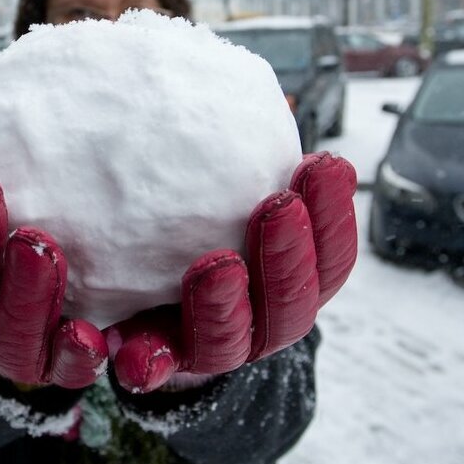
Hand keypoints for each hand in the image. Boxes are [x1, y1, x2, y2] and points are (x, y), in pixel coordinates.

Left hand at [107, 152, 356, 392]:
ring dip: (226, 307)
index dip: (333, 216)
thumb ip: (239, 152)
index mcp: (287, 278)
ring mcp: (210, 349)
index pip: (329, 256)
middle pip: (293, 305)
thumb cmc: (189, 213)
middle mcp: (259, 320)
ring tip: (213, 265)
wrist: (131, 291)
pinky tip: (129, 352)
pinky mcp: (156, 366)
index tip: (325, 163)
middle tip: (277, 204)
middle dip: (290, 255)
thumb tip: (267, 91)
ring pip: (233, 344)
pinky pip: (155, 372)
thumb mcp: (219, 181)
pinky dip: (148, 363)